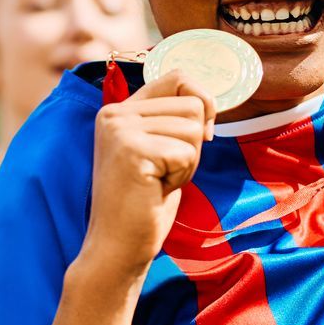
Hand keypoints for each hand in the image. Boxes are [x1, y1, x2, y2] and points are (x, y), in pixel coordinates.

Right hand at [78, 71, 216, 283]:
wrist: (117, 247)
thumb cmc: (144, 203)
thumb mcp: (160, 150)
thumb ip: (173, 119)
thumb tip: (209, 100)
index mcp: (118, 109)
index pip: (179, 77)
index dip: (202, 102)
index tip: (199, 134)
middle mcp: (114, 113)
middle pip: (193, 104)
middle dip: (193, 144)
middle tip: (163, 172)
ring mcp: (120, 130)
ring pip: (193, 128)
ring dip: (187, 162)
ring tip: (158, 181)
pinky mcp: (131, 151)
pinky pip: (187, 152)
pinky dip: (181, 176)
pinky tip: (155, 190)